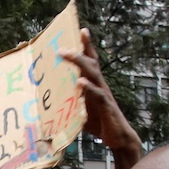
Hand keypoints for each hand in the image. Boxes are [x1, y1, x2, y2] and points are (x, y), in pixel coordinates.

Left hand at [61, 30, 141, 165]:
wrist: (118, 139)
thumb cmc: (99, 123)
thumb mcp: (81, 110)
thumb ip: (70, 102)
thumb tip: (49, 103)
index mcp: (95, 84)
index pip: (91, 61)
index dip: (87, 46)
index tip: (82, 29)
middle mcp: (101, 85)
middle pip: (91, 62)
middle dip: (81, 48)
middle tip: (65, 41)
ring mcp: (104, 94)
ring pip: (93, 73)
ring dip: (79, 62)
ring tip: (67, 53)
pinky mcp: (106, 107)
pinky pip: (97, 94)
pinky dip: (88, 87)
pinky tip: (80, 82)